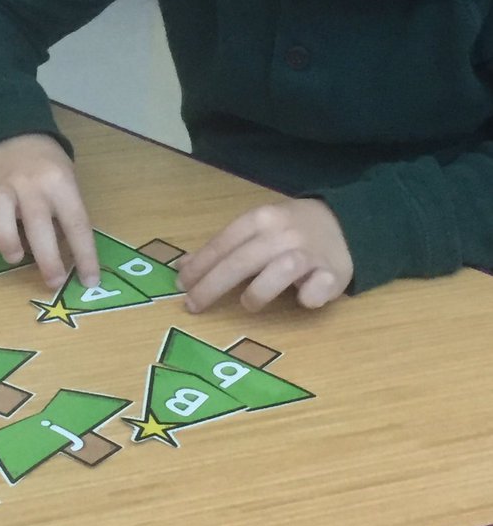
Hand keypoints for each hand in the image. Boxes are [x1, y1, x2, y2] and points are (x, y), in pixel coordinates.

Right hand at [0, 135, 99, 289]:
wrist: (11, 133)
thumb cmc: (46, 165)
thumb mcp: (66, 181)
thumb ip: (65, 215)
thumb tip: (66, 257)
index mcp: (60, 183)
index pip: (76, 223)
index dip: (85, 255)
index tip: (89, 281)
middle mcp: (30, 184)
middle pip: (38, 224)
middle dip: (48, 259)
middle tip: (54, 282)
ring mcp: (0, 186)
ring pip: (0, 216)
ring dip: (8, 243)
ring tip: (14, 259)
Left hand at [177, 198, 352, 313]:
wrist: (344, 222)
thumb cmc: (289, 230)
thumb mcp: (255, 229)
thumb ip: (223, 248)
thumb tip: (183, 268)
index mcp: (260, 219)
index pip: (224, 243)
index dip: (201, 266)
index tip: (181, 285)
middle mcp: (283, 233)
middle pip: (243, 260)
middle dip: (213, 285)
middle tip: (193, 306)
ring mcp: (309, 253)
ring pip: (280, 270)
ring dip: (258, 291)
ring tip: (247, 304)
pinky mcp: (333, 272)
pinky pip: (319, 287)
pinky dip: (309, 296)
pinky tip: (301, 301)